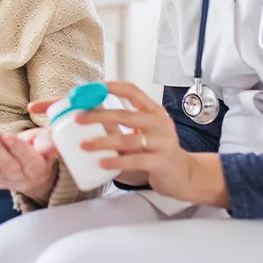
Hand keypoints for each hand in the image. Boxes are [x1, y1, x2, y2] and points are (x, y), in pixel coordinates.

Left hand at [0, 117, 57, 202]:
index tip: (8, 136)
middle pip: (6, 164)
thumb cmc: (39, 149)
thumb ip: (48, 142)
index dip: (17, 149)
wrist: (31, 171)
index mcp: (37, 169)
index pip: (28, 161)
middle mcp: (19, 178)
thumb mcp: (48, 140)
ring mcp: (2, 180)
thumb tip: (45, 147)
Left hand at [77, 81, 228, 207]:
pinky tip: (101, 163)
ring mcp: (162, 142)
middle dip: (98, 116)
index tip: (92, 88)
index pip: (133, 92)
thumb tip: (91, 113)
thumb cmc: (159, 152)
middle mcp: (160, 124)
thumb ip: (123, 124)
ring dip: (102, 142)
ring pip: (127, 139)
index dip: (112, 87)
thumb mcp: (143, 133)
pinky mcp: (161, 162)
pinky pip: (134, 160)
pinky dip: (116, 161)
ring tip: (84, 145)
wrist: (184, 175)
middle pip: (125, 115)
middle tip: (78, 118)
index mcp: (154, 112)